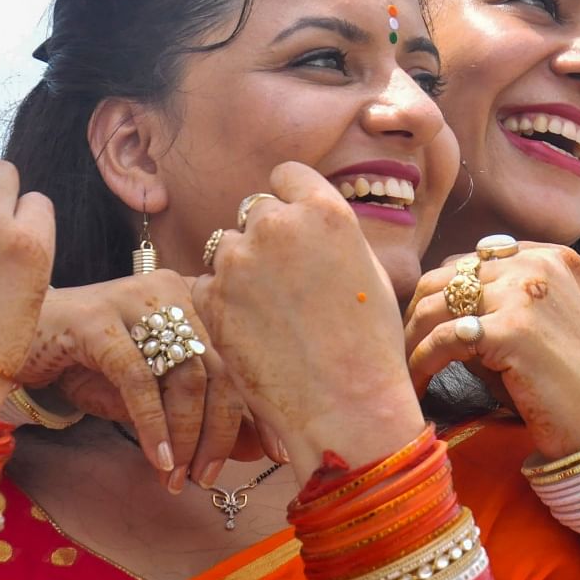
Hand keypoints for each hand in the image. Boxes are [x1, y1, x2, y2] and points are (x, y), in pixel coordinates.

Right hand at [18, 272, 249, 489]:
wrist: (14, 339)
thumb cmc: (87, 365)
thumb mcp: (151, 390)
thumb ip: (198, 410)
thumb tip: (254, 448)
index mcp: (191, 298)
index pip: (237, 357)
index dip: (259, 408)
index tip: (279, 454)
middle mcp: (169, 290)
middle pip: (217, 367)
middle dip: (220, 430)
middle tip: (211, 475)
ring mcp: (134, 298)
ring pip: (184, 373)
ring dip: (187, 433)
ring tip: (179, 476)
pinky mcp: (95, 318)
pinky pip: (138, 378)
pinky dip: (153, 424)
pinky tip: (159, 458)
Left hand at [193, 162, 424, 482]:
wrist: (346, 403)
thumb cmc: (370, 344)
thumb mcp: (368, 270)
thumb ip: (331, 234)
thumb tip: (309, 220)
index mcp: (324, 212)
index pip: (286, 176)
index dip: (289, 199)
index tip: (294, 225)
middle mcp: (277, 225)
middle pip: (255, 211)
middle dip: (266, 238)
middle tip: (286, 281)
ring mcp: (239, 261)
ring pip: (226, 247)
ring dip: (241, 269)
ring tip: (273, 313)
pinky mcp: (211, 298)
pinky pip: (209, 284)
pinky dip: (224, 303)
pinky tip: (255, 332)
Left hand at [404, 242, 579, 460]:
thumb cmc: (566, 384)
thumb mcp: (531, 328)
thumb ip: (491, 306)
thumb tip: (428, 308)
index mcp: (545, 257)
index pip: (466, 262)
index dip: (436, 294)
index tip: (417, 327)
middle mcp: (535, 265)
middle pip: (445, 277)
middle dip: (415, 314)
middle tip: (399, 349)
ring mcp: (524, 293)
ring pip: (437, 305)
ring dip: (411, 340)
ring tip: (401, 369)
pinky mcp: (512, 328)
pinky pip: (443, 338)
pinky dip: (421, 362)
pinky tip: (418, 383)